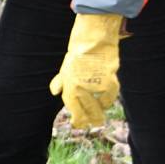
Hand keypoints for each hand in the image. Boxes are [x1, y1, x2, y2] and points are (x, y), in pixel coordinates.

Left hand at [49, 13, 122, 127]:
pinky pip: (110, 96)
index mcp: (68, 84)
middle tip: (95, 124)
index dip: (76, 118)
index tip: (78, 125)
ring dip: (100, 112)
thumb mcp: (65, 66)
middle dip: (90, 119)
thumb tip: (54, 91)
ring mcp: (94, 84)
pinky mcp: (108, 81)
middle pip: (86, 110)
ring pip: (99, 106)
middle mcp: (80, 86)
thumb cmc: (79, 51)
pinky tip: (107, 101)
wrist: (93, 38)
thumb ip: (60, 81)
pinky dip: (109, 99)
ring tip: (101, 117)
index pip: (72, 106)